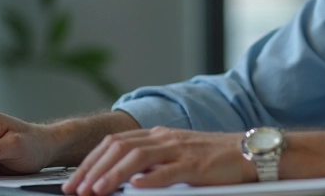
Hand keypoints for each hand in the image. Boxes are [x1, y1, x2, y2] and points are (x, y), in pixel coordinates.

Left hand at [61, 127, 250, 195]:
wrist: (249, 152)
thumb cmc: (214, 158)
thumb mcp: (177, 156)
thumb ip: (151, 164)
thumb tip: (122, 179)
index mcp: (158, 135)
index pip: (115, 143)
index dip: (91, 161)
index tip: (75, 181)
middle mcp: (165, 138)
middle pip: (120, 148)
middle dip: (93, 169)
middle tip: (76, 189)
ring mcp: (180, 150)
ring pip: (138, 158)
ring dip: (113, 175)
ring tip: (96, 190)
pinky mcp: (196, 166)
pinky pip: (169, 171)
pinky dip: (149, 179)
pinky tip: (135, 188)